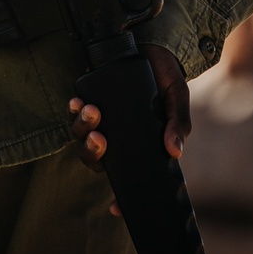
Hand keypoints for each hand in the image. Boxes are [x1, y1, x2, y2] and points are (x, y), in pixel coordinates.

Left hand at [68, 43, 190, 215]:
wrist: (152, 44)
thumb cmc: (166, 78)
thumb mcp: (177, 100)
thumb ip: (178, 124)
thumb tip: (174, 152)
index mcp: (137, 145)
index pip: (126, 177)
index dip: (120, 197)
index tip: (115, 209)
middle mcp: (115, 136)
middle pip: (96, 158)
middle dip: (93, 152)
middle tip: (100, 139)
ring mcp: (100, 118)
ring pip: (80, 136)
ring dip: (82, 128)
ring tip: (92, 112)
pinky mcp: (89, 97)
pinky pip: (74, 112)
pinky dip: (73, 110)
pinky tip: (78, 102)